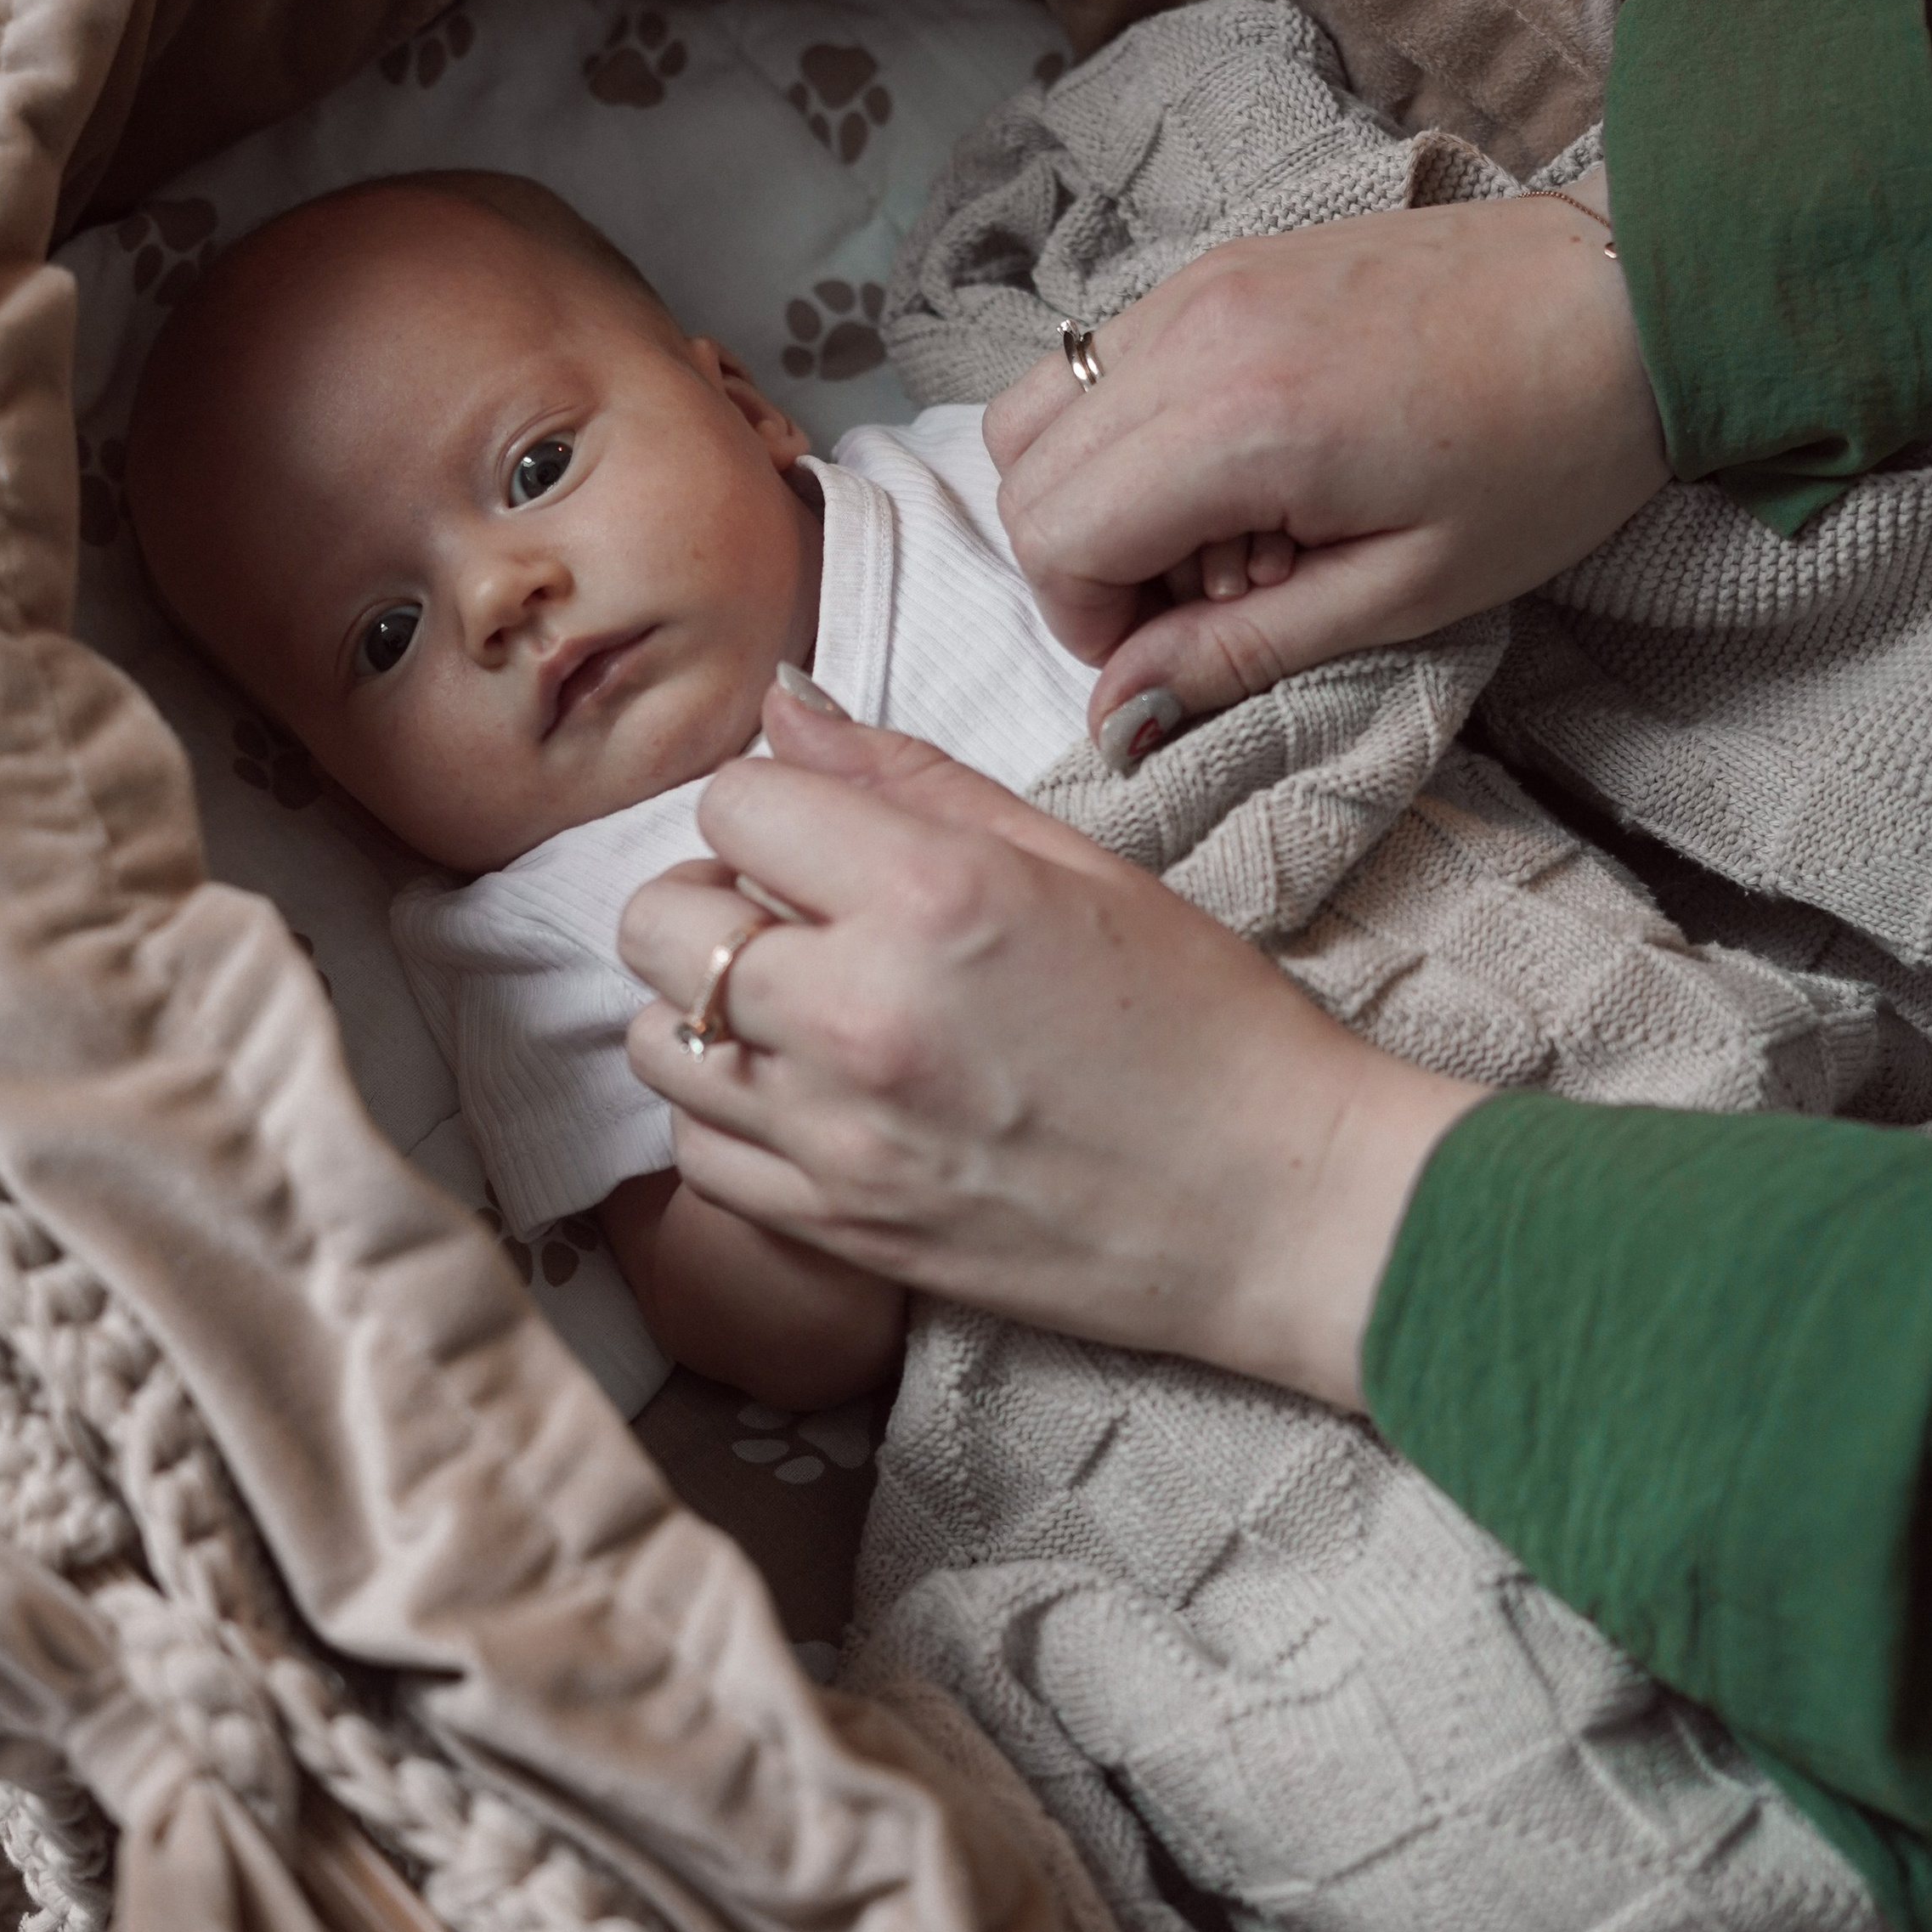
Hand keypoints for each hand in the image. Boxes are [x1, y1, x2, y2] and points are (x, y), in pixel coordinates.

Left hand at [616, 682, 1481, 1408]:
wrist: (1274, 1206)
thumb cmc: (1202, 1024)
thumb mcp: (1076, 862)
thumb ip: (911, 779)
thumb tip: (784, 705)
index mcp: (930, 896)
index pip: (735, 803)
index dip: (774, 808)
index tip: (825, 838)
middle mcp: (858, 1013)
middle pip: (661, 920)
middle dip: (715, 898)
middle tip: (798, 916)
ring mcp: (837, 1133)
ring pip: (657, 1040)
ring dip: (709, 1008)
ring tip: (800, 1008)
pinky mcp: (837, 1226)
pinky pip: (694, 1152)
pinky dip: (727, 1112)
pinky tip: (807, 1093)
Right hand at [985, 180, 1667, 742]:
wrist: (1631, 299)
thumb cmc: (1547, 452)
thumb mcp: (1405, 592)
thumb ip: (1241, 653)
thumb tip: (1118, 718)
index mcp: (1240, 421)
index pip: (1054, 532)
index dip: (1087, 620)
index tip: (1171, 651)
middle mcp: (1193, 330)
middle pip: (1025, 469)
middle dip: (1083, 563)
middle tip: (1201, 602)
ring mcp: (1200, 280)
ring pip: (1044, 404)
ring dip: (1098, 493)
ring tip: (1217, 533)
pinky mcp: (1222, 264)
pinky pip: (1104, 359)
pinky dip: (1131, 434)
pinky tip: (1239, 467)